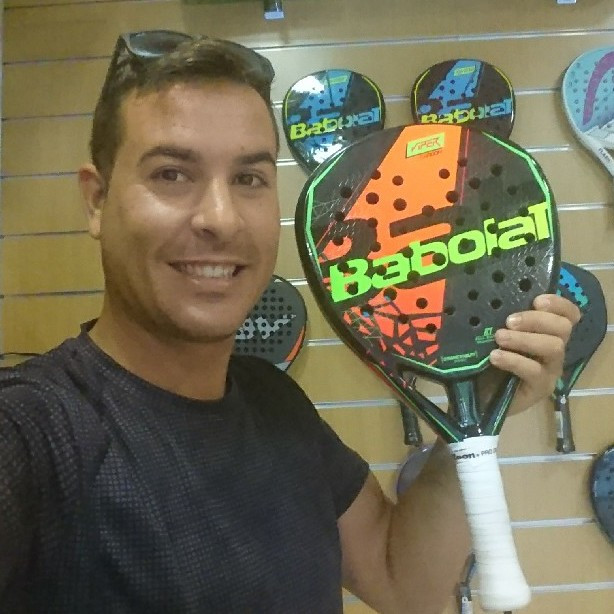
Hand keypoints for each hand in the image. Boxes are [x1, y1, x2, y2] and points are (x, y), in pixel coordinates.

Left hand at [488, 294, 581, 413]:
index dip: (558, 304)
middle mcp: (553, 348)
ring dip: (525, 339)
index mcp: (546, 331)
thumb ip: (497, 317)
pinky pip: (535, 371)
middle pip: (563, 327)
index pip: (568, 314)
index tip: (536, 300)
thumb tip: (483, 295)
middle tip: (509, 321)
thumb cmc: (486, 357)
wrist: (476, 393)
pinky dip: (514, 360)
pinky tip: (495, 357)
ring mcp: (550, 369)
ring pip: (553, 347)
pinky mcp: (540, 388)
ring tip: (499, 337)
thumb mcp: (491, 333)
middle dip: (536, 319)